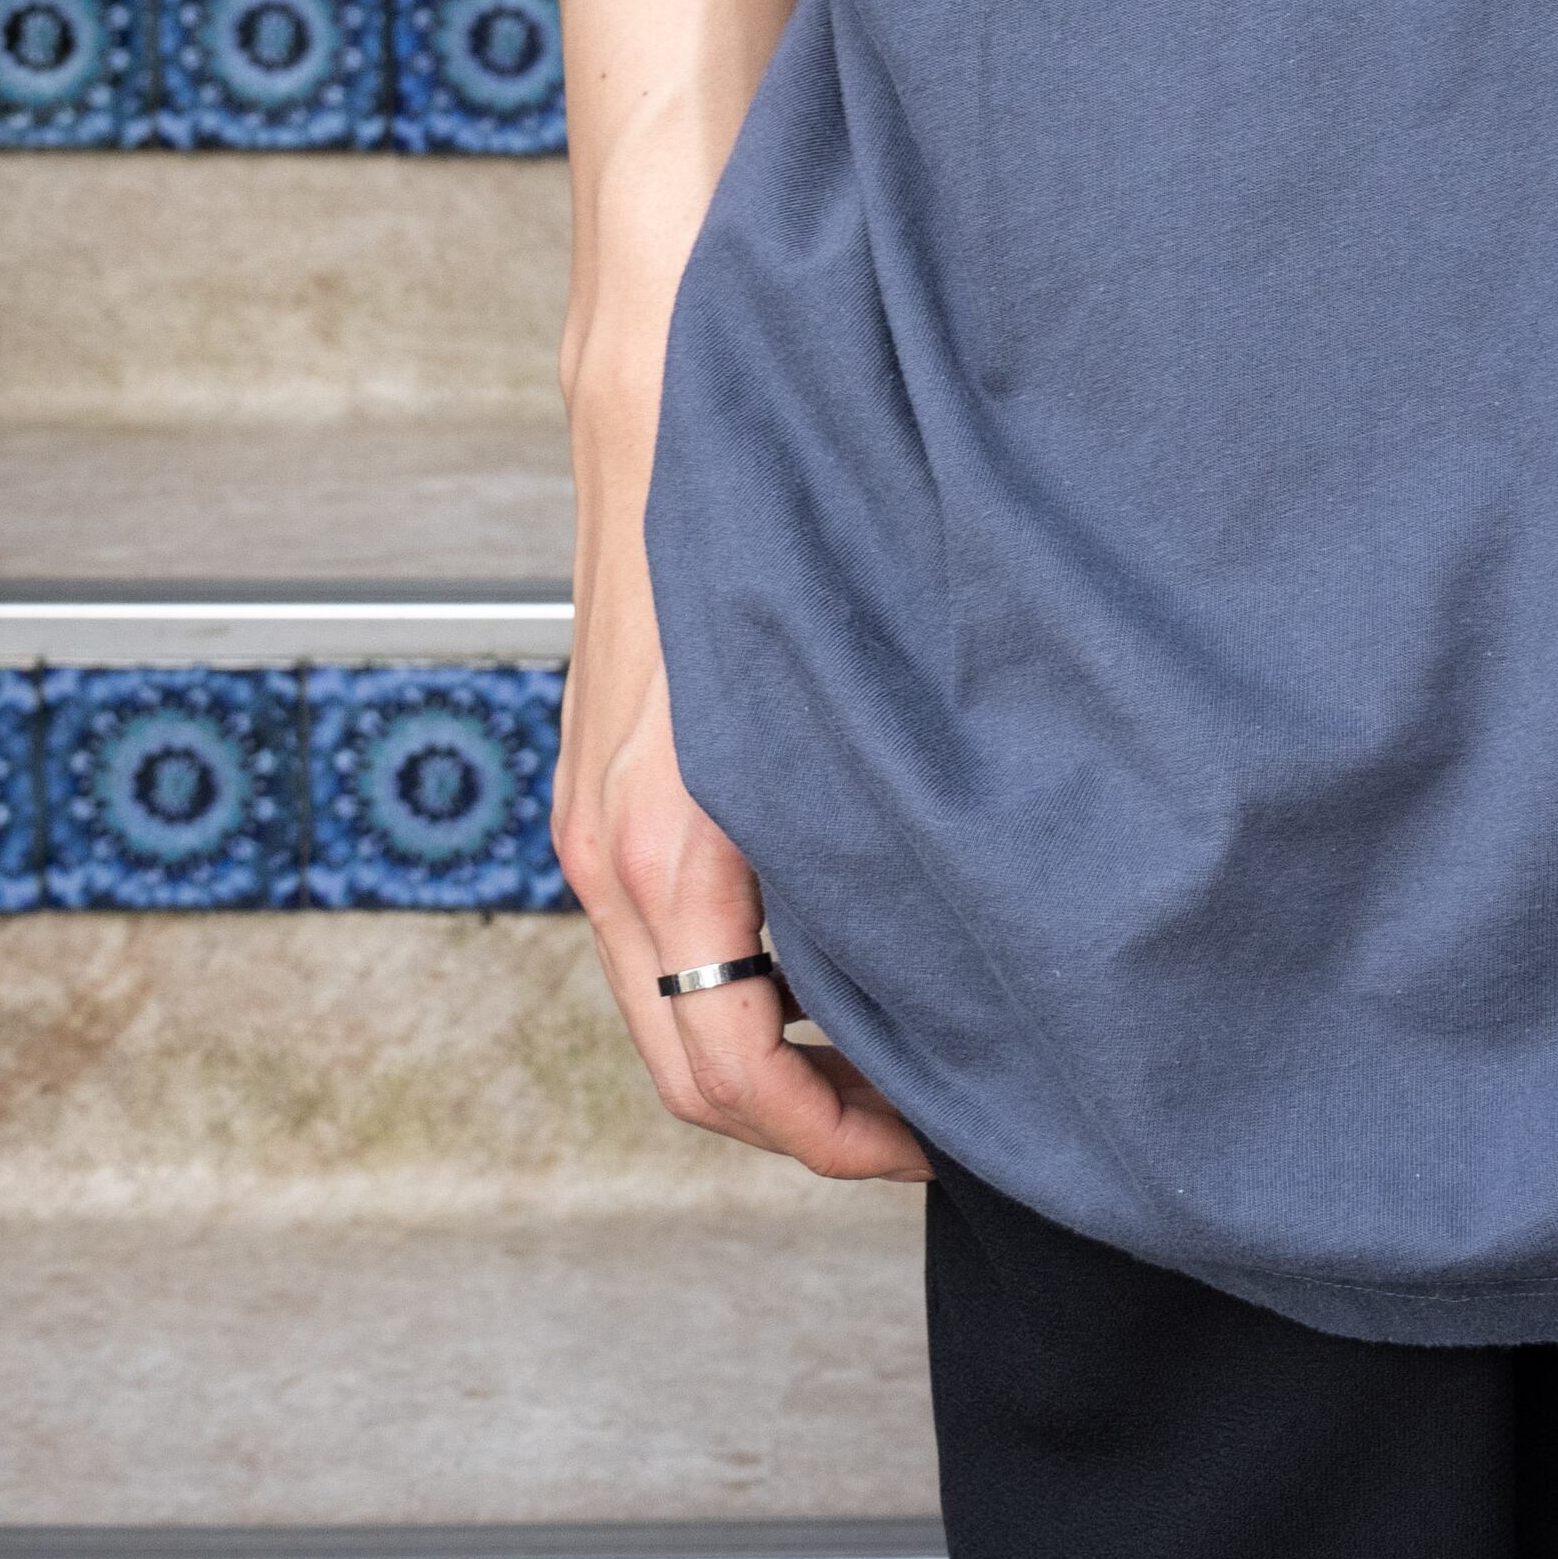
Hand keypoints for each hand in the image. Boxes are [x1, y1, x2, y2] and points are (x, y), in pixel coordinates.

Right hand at [553, 528, 929, 1182]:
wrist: (666, 411)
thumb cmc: (763, 531)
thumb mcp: (833, 703)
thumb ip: (867, 830)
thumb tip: (965, 948)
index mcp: (668, 849)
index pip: (729, 1071)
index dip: (832, 1136)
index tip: (932, 1147)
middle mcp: (609, 856)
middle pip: (691, 1072)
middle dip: (808, 1122)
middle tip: (928, 1127)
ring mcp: (592, 829)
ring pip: (673, 1012)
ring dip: (775, 1060)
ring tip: (898, 1057)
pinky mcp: (601, 798)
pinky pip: (664, 941)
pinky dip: (742, 988)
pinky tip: (833, 962)